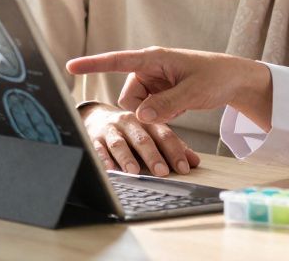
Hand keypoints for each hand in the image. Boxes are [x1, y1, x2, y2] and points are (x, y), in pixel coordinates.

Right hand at [66, 47, 272, 130]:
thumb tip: (139, 117)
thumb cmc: (216, 76)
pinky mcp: (160, 95)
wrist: (234, 80)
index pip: (117, 60)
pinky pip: (148, 112)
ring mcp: (154, 83)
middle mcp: (149, 69)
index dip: (93, 64)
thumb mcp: (193, 91)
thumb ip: (166, 104)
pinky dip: (159, 118)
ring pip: (137, 109)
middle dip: (143, 110)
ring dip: (153, 115)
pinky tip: (178, 112)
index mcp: (153, 59)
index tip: (70, 66)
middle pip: (128, 98)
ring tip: (179, 107)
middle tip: (173, 107)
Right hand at [81, 102, 199, 176]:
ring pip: (120, 143)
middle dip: (153, 156)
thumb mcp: (152, 132)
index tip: (184, 168)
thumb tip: (194, 162)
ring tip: (134, 171)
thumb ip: (172, 146)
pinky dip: (103, 159)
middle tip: (162, 171)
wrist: (97, 117)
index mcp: (148, 121)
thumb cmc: (131, 129)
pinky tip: (109, 169)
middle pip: (143, 139)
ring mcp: (111, 129)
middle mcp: (130, 123)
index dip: (174, 151)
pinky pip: (97, 148)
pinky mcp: (94, 138)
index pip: (164, 135)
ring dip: (127, 158)